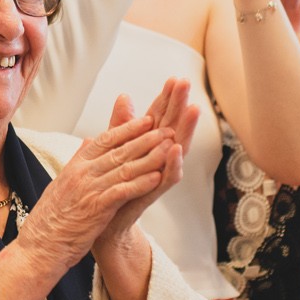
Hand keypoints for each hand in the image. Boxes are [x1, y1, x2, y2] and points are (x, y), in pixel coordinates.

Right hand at [20, 87, 182, 268]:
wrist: (41, 245)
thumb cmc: (52, 217)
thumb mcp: (62, 182)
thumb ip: (78, 160)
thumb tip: (88, 139)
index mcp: (75, 166)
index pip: (105, 139)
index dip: (128, 129)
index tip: (147, 120)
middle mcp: (82, 173)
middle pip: (119, 150)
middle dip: (145, 138)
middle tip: (166, 128)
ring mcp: (89, 190)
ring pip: (124, 168)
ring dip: (149, 157)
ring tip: (168, 148)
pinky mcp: (96, 209)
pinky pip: (122, 191)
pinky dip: (140, 183)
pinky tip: (157, 177)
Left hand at [95, 79, 197, 253]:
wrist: (106, 221)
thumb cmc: (114, 182)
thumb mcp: (116, 147)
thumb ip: (121, 124)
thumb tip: (124, 96)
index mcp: (148, 144)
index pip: (160, 116)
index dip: (167, 98)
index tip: (175, 78)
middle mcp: (158, 157)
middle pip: (173, 126)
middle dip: (180, 105)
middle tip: (186, 83)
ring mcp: (159, 173)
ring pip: (177, 148)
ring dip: (185, 129)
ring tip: (193, 109)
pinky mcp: (154, 191)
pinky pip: (168, 176)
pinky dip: (173, 162)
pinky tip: (175, 148)